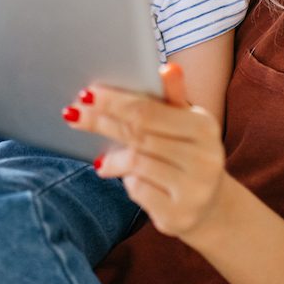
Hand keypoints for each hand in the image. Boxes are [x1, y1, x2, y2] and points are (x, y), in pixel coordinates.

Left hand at [65, 63, 228, 239]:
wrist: (210, 207)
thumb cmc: (189, 154)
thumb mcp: (186, 123)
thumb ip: (172, 96)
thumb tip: (167, 67)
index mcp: (204, 127)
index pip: (148, 111)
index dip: (114, 102)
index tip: (86, 94)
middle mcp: (204, 157)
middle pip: (138, 135)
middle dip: (101, 123)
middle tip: (73, 114)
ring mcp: (194, 189)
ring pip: (136, 164)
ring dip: (113, 158)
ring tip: (100, 159)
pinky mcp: (178, 215)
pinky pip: (138, 191)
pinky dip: (126, 182)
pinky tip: (125, 179)